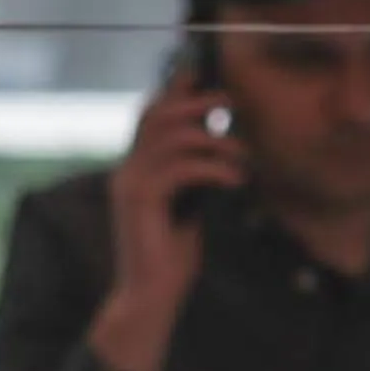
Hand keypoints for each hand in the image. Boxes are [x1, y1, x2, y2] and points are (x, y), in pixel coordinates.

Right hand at [89, 76, 247, 370]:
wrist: (151, 295)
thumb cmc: (171, 257)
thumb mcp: (188, 209)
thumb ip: (192, 179)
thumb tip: (218, 151)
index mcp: (136, 170)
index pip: (149, 117)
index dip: (174, 92)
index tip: (202, 75)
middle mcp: (127, 171)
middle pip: (156, 116)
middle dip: (194, 101)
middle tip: (228, 102)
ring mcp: (130, 185)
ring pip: (170, 138)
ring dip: (213, 141)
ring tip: (242, 155)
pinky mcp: (141, 202)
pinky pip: (180, 169)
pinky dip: (213, 169)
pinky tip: (235, 181)